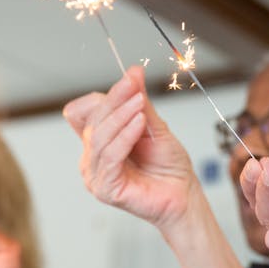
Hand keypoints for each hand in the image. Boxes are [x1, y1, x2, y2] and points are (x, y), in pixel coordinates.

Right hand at [64, 66, 200, 236]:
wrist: (183, 195)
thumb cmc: (169, 166)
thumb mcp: (154, 126)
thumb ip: (140, 102)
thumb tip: (133, 72)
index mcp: (98, 141)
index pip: (85, 111)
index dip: (105, 96)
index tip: (131, 80)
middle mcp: (92, 157)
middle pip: (92, 120)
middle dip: (115, 100)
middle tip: (135, 87)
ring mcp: (95, 174)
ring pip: (99, 136)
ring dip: (121, 116)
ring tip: (140, 106)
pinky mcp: (104, 188)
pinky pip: (110, 156)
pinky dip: (125, 136)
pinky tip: (140, 124)